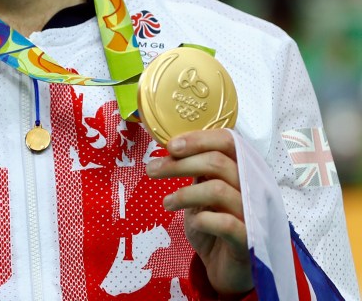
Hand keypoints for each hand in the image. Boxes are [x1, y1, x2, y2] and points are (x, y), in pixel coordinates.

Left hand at [146, 129, 252, 295]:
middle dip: (180, 164)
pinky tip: (193, 222)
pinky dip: (203, 220)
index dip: (199, 139)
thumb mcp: (202, 193)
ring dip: (185, 194)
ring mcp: (254, 214)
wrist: (227, 268)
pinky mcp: (250, 241)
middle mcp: (254, 188)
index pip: (229, 141)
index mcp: (244, 171)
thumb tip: (171, 148)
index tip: (170, 146)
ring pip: (218, 190)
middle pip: (218, 162)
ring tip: (167, 202)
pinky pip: (226, 223)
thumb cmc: (214, 225)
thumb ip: (197, 171)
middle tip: (152, 170)